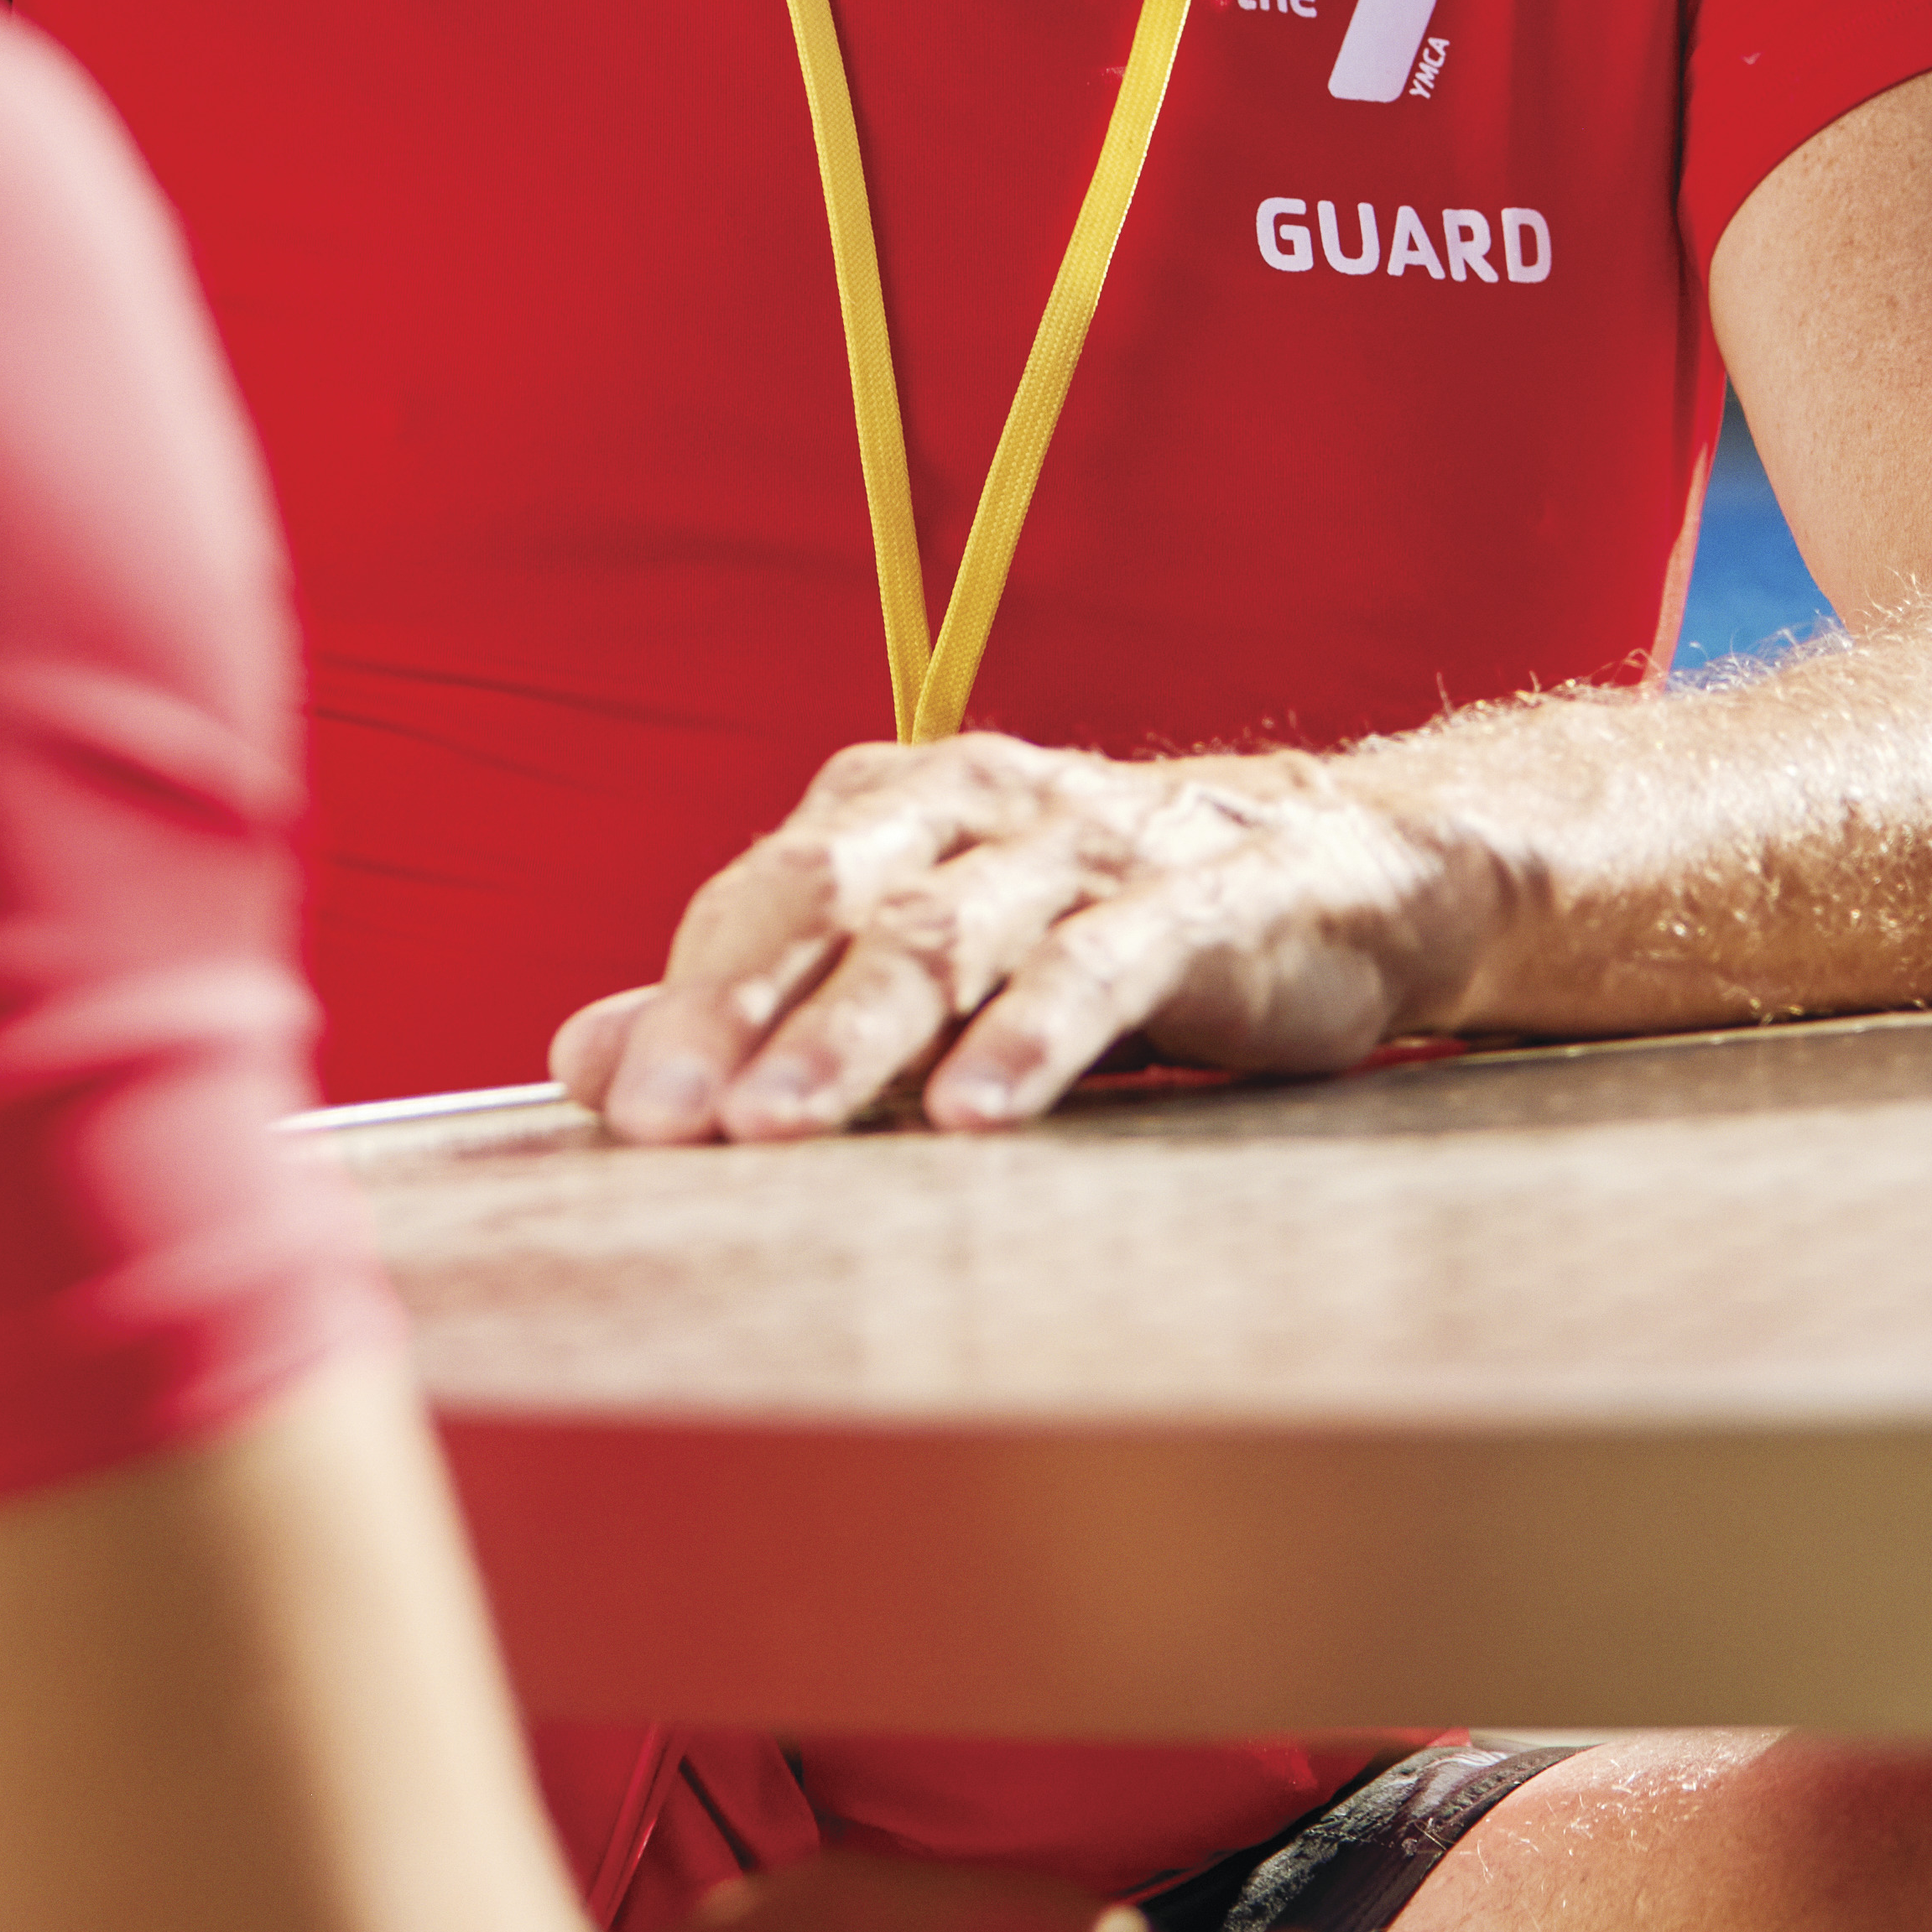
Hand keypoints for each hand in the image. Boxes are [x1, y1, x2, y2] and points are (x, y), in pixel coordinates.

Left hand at [547, 733, 1507, 1141]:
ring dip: (858, 1035)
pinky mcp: (1208, 899)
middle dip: (738, 1010)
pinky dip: (1032, 1037)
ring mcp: (1096, 845)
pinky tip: (976, 1114)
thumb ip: (762, 1005)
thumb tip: (585, 1058)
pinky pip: (1104, 965)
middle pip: (831, 897)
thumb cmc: (1104, 926)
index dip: (686, 1001)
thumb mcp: (928, 964)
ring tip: (780, 1128)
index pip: (762, 896)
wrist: (1347, 874)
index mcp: (899, 806)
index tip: (623, 1112)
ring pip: (951, 931)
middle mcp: (983, 803)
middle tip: (669, 1122)